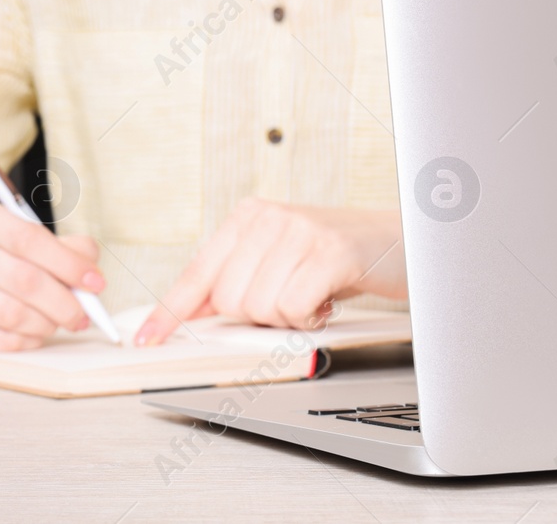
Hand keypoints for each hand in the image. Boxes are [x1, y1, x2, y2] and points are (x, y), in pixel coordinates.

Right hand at [0, 201, 104, 350]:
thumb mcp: (20, 236)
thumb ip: (62, 248)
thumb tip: (91, 273)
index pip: (30, 240)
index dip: (69, 264)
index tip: (95, 282)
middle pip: (24, 281)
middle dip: (64, 303)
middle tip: (83, 314)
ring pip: (12, 315)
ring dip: (46, 324)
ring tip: (55, 322)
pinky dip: (26, 341)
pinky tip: (33, 333)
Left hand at [135, 198, 405, 345]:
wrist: (409, 239)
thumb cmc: (344, 256)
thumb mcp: (283, 258)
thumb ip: (240, 278)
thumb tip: (193, 314)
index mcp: (248, 217)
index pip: (198, 272)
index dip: (170, 311)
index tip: (147, 338)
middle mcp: (268, 218)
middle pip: (230, 300)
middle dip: (262, 315)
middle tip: (295, 299)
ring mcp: (298, 232)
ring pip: (260, 307)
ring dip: (291, 317)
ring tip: (315, 294)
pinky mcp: (329, 252)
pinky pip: (294, 308)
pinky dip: (312, 317)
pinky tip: (329, 299)